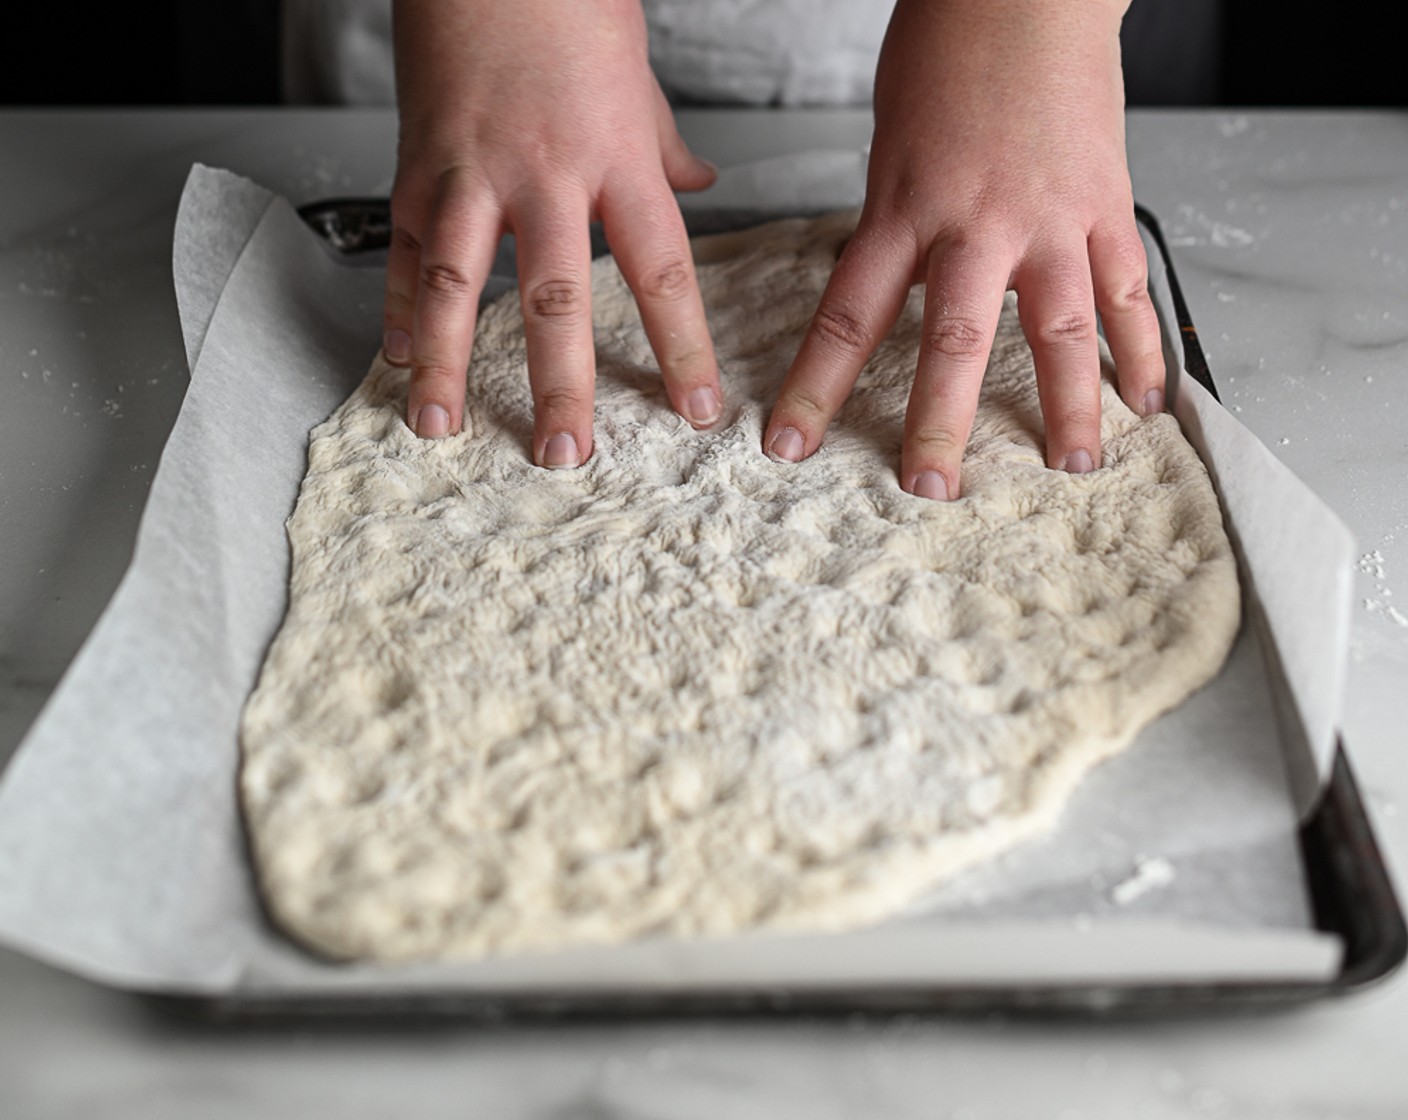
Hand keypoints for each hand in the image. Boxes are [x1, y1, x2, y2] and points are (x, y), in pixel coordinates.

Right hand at [384, 0, 721, 465]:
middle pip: (557, 299)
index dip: (682, 349)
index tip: (698, 411)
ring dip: (446, 362)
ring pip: (456, 283)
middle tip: (566, 453)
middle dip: (561, 385)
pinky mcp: (418, 164)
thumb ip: (665, 144)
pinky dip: (397, 304)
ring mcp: (473, 171)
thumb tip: (702, 181)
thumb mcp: (639, 76)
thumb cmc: (566, 0)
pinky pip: (403, 246)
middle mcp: (546, 174)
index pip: (663, 274)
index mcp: (616, 157)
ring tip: (441, 424)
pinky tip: (396, 353)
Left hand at [763, 0, 1164, 498]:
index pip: (847, 318)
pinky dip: (1141, 346)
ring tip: (1072, 466)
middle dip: (939, 422)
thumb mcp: (888, 141)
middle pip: (952, 341)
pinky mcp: (1104, 205)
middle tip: (930, 489)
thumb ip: (889, 221)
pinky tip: (1146, 399)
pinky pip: (1127, 288)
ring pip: (1059, 327)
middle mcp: (975, 225)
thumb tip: (881, 284)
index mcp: (903, 209)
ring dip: (1068, 404)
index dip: (815, 389)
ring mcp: (1049, 219)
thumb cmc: (945, 50)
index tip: (791, 446)